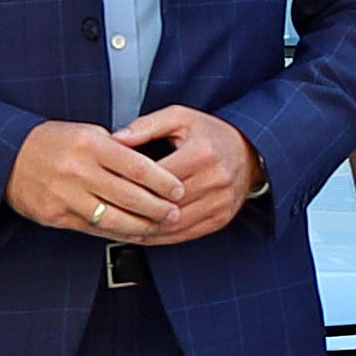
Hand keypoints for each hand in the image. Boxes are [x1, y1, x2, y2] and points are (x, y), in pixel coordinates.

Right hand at [10, 119, 184, 241]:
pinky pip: (93, 229)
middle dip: (157, 208)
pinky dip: (117, 233)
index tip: (179, 189)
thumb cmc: (52, 142)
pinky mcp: (55, 216)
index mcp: (89, 144)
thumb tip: (152, 167)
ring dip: (141, 226)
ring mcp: (65, 196)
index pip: (136, 165)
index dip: (161, 181)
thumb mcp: (84, 133)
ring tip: (158, 226)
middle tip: (176, 212)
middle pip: (129, 196)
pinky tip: (133, 234)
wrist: (5, 157)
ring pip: (113, 218)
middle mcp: (78, 170)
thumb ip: (116, 148)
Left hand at [114, 106, 261, 246]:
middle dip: (134, 209)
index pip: (158, 176)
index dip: (131, 183)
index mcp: (202, 154)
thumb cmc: (210, 133)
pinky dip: (161, 237)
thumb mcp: (179, 117)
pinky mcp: (221, 218)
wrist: (249, 151)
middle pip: (166, 203)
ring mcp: (220, 203)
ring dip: (145, 229)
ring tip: (118, 227)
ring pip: (174, 223)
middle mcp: (215, 180)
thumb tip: (115, 139)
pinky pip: (186, 233)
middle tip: (105, 212)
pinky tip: (142, 234)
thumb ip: (145, 126)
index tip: (107, 186)